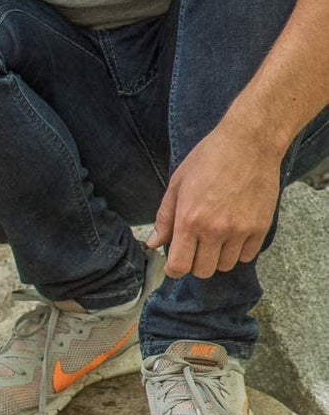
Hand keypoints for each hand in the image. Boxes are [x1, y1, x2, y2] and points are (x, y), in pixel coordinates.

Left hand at [148, 122, 281, 279]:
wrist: (249, 143)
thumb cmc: (208, 160)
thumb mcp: (177, 185)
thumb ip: (164, 218)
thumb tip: (153, 244)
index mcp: (189, 220)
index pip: (179, 266)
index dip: (174, 269)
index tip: (175, 262)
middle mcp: (214, 230)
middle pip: (203, 271)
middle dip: (195, 264)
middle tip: (196, 247)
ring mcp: (240, 230)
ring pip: (225, 265)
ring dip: (218, 257)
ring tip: (216, 237)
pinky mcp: (261, 227)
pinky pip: (247, 256)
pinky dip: (239, 251)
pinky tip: (234, 234)